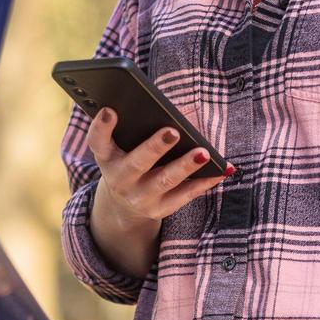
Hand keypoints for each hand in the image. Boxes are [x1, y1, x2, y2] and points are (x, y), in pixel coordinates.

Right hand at [85, 107, 228, 225]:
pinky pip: (186, 195)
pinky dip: (205, 181)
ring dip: (185, 166)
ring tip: (204, 153)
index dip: (101, 127)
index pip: (98, 141)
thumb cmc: (129, 161)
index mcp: (107, 158)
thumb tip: (181, 113)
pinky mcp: (160, 209)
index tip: (109, 110)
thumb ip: (137, 129)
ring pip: (165, 181)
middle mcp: (120, 180)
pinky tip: (221, 169)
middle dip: (155, 147)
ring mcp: (140, 197)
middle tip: (173, 131)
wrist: (125, 205)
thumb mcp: (122, 147)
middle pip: (136, 163)